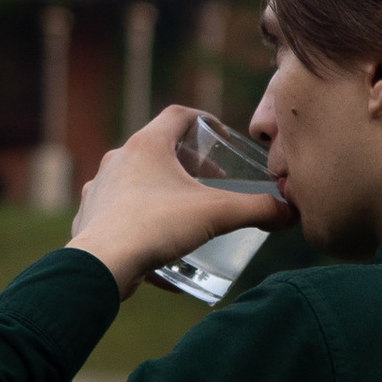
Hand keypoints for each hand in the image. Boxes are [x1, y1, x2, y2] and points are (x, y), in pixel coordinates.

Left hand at [69, 107, 297, 299]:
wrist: (101, 265)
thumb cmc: (156, 227)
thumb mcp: (216, 215)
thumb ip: (257, 210)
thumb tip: (291, 211)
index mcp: (146, 146)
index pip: (178, 115)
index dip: (204, 121)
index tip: (221, 138)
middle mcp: (118, 160)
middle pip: (157, 149)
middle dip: (188, 163)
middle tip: (211, 181)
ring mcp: (100, 189)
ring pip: (137, 183)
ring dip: (164, 194)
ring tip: (186, 215)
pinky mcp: (90, 219)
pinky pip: (122, 216)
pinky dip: (144, 227)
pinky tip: (161, 254)